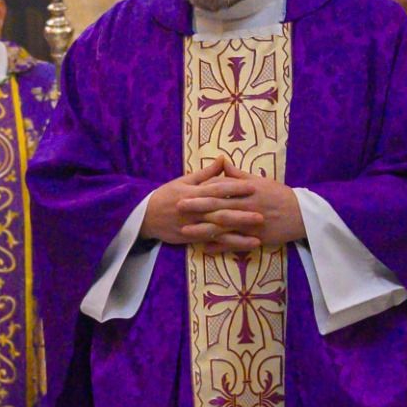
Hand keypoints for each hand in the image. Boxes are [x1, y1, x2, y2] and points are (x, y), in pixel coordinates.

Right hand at [142, 158, 261, 249]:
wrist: (145, 216)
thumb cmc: (166, 195)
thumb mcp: (183, 180)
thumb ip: (206, 173)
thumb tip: (223, 159)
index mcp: (194, 192)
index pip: (217, 189)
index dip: (235, 188)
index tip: (253, 186)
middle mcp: (195, 209)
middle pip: (220, 211)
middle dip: (241, 213)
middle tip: (262, 214)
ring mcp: (194, 225)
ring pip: (218, 229)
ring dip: (238, 233)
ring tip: (257, 235)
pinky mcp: (192, 238)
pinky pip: (212, 242)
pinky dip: (227, 245)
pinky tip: (242, 246)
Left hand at [181, 162, 304, 247]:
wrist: (302, 215)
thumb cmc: (280, 195)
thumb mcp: (261, 181)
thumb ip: (239, 174)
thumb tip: (223, 162)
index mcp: (247, 190)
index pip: (221, 189)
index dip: (203, 190)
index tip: (185, 191)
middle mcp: (247, 206)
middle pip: (218, 206)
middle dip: (197, 207)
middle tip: (177, 207)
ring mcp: (250, 224)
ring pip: (223, 227)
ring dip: (203, 229)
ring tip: (184, 231)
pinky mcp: (255, 238)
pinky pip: (234, 243)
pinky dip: (220, 247)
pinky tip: (205, 249)